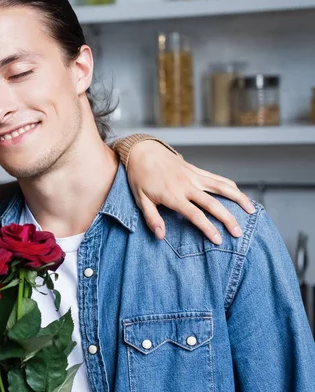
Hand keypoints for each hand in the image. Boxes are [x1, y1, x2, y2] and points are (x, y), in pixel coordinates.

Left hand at [126, 140, 254, 244]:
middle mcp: (186, 185)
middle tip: (238, 233)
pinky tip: (240, 194)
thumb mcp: (140, 199)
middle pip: (212, 203)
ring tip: (251, 210)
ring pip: (221, 187)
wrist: (142, 151)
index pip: (194, 214)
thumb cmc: (140, 178)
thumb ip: (152, 218)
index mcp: (172, 195)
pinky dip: (230, 185)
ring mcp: (193, 176)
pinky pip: (216, 178)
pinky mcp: (195, 170)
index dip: (208, 228)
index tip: (218, 240)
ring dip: (238, 198)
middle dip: (227, 219)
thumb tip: (160, 236)